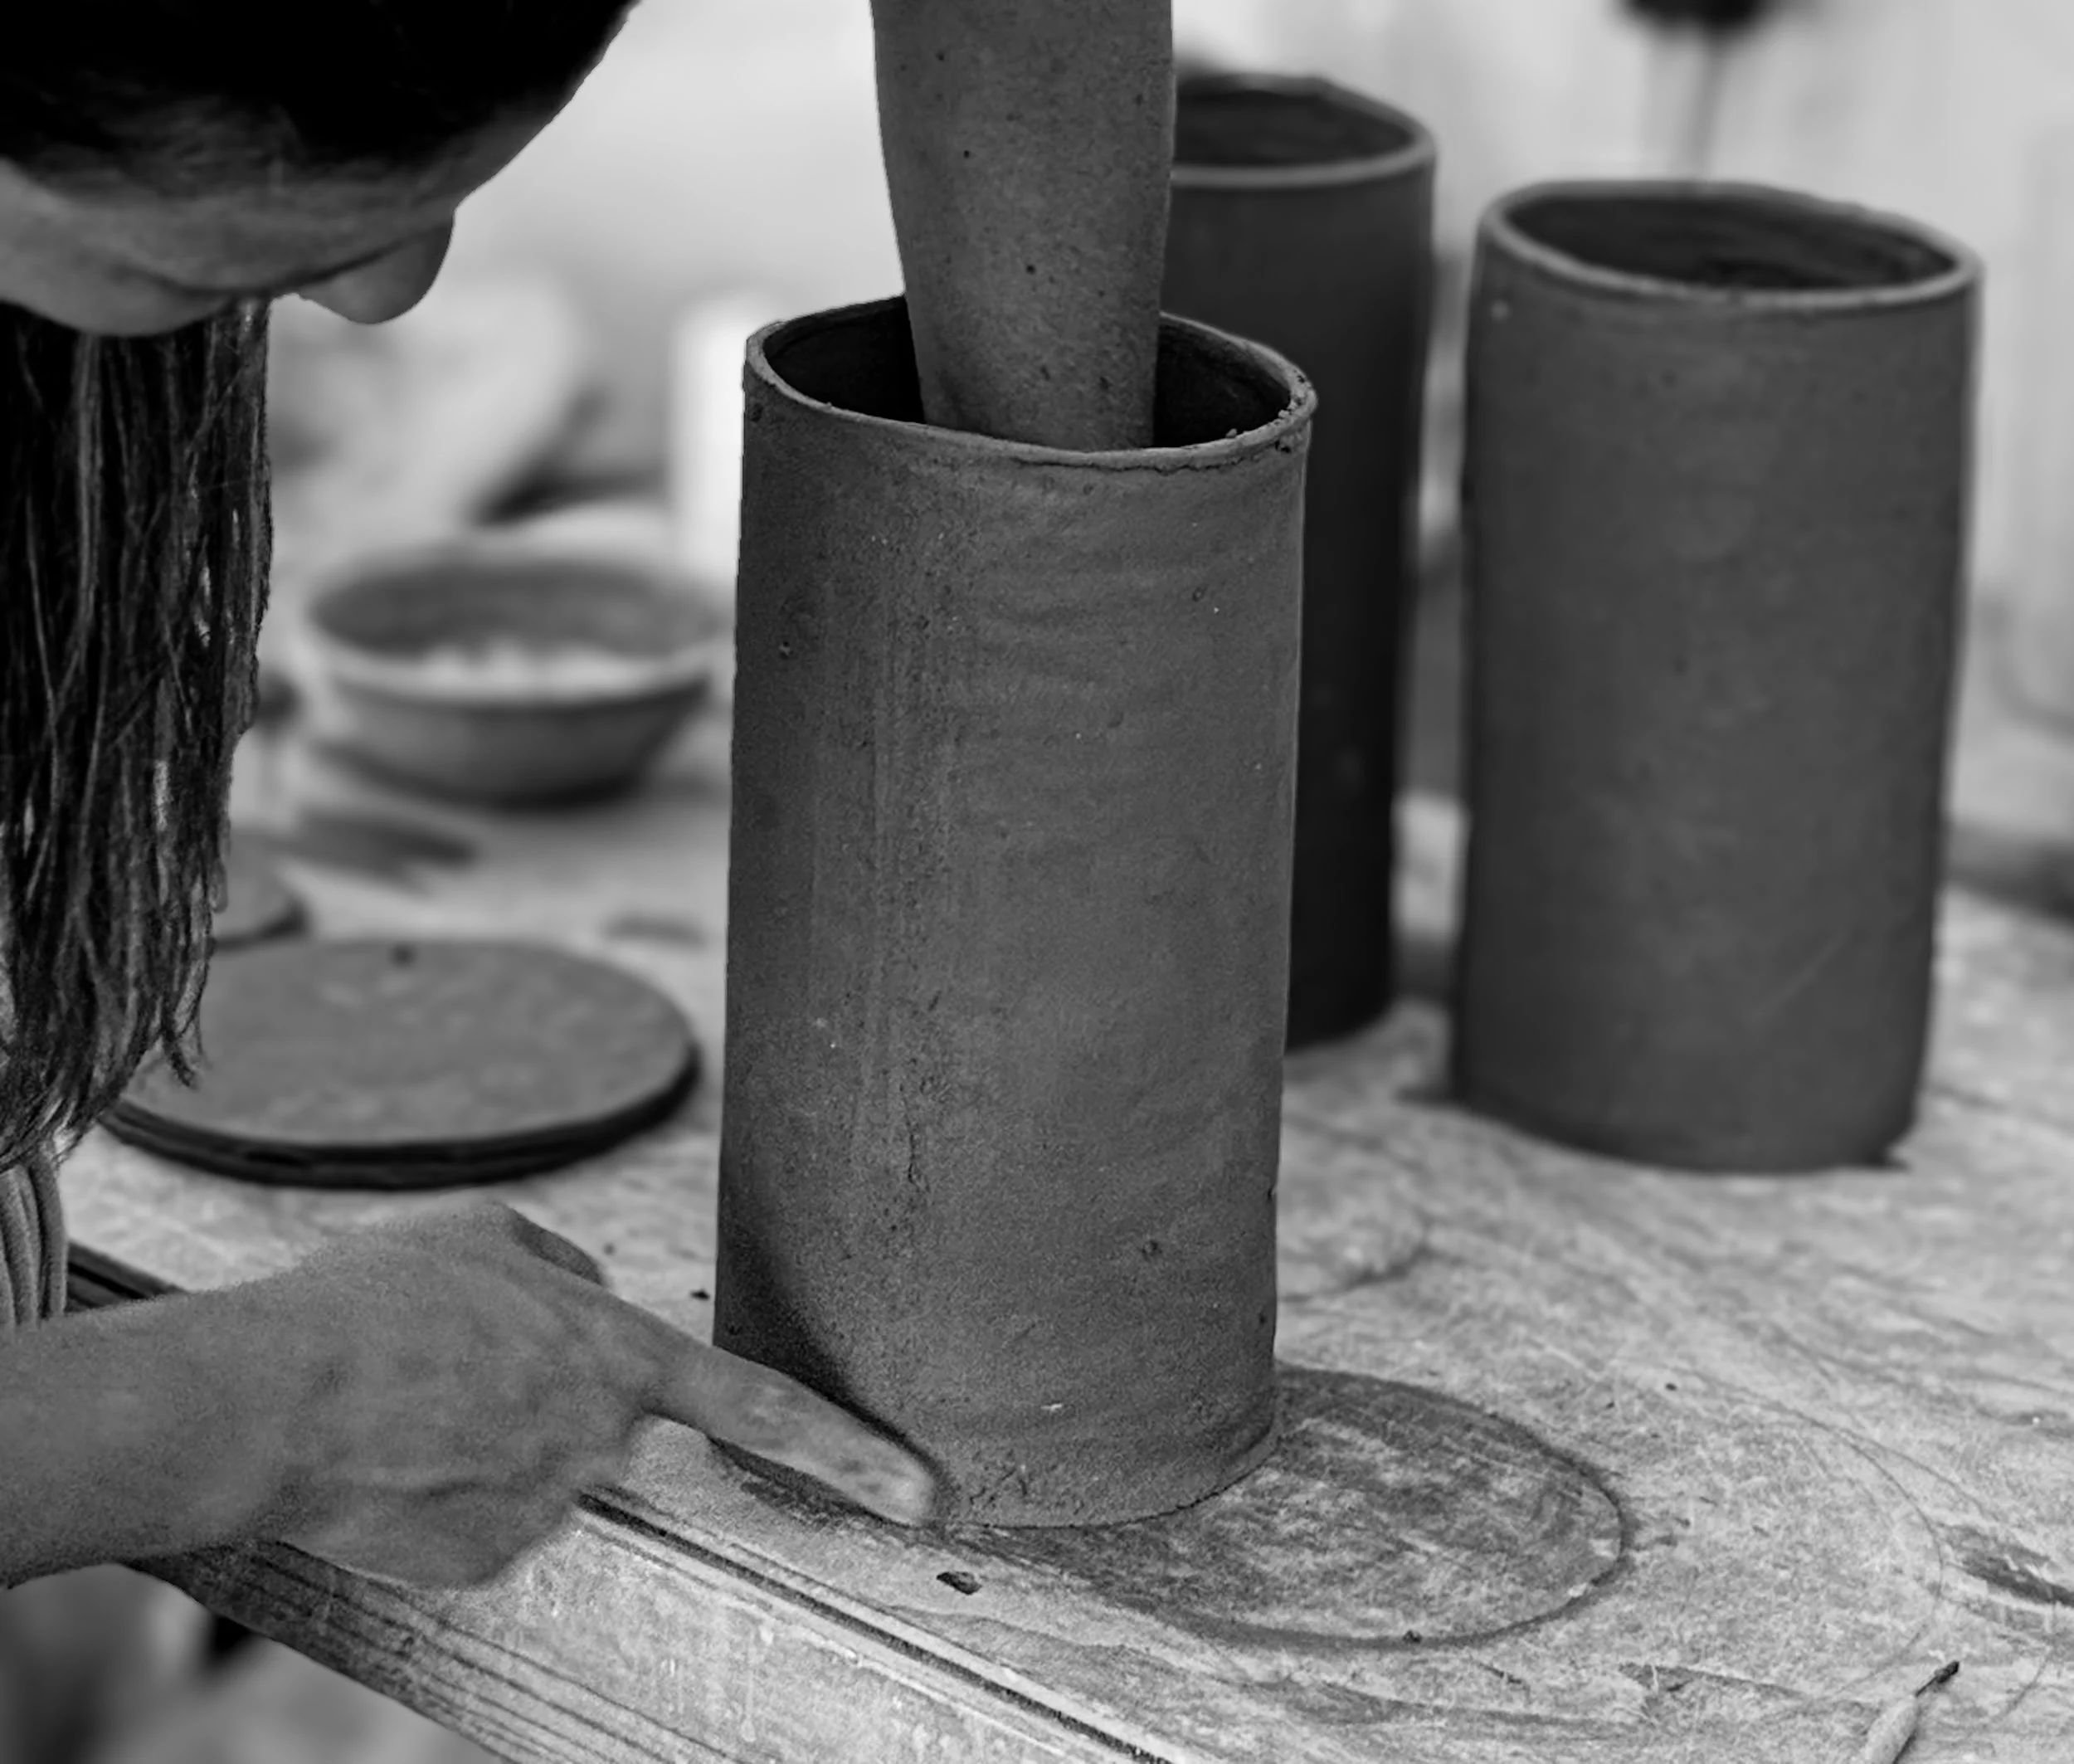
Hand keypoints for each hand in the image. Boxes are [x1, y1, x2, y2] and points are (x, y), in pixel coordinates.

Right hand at [228, 1201, 934, 1586]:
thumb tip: (585, 1289)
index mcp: (618, 1355)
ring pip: (532, 1471)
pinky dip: (441, 1493)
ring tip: (401, 1401)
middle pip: (597, 1425)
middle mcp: (600, 1441)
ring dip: (479, 1441)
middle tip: (442, 1371)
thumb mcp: (482, 1236)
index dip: (852, 1450)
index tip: (923, 1494)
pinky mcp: (486, 1564)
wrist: (268, 1401)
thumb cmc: (371, 1306)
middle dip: (539, 1402)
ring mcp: (547, 1510)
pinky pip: (482, 1520)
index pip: (761, 1406)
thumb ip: (561, 1267)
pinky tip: (390, 1457)